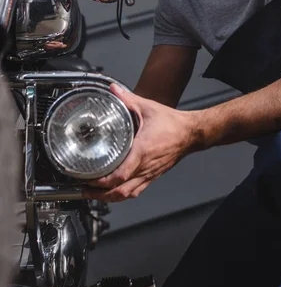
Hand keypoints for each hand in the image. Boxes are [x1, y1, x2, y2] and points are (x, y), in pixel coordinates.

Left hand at [83, 83, 199, 201]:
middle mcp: (145, 166)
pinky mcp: (152, 175)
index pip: (120, 174)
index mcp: (142, 150)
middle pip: (119, 190)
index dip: (101, 181)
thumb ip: (128, 98)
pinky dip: (121, 195)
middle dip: (98, 193)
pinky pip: (135, 191)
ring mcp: (149, 173)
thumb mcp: (147, 107)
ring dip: (108, 197)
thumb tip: (113, 89)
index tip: (87, 178)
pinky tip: (112, 193)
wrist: (190, 133)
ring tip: (92, 194)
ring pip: (126, 194)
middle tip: (83, 188)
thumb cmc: (172, 123)